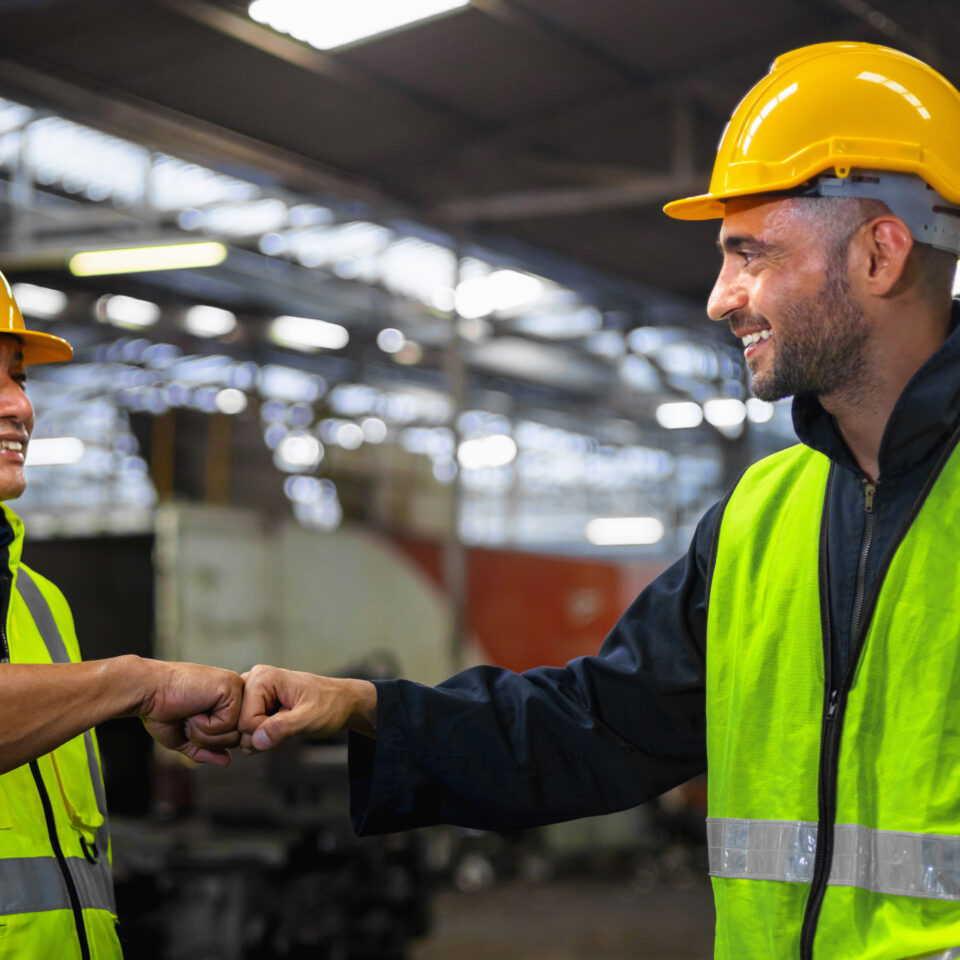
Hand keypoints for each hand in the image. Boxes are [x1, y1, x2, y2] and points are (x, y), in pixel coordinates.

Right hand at [137, 660, 243, 765]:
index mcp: (225, 702)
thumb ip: (205, 750)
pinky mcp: (231, 687)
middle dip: (207, 739)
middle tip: (188, 719)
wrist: (147, 691)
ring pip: (234, 733)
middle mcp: (234, 693)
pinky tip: (193, 709)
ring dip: (205, 733)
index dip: (208, 740)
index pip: (233, 736)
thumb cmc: (161, 710)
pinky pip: (228, 724)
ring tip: (190, 713)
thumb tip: (227, 761)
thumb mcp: (183, 738)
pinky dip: (205, 724)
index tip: (189, 721)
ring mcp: (235, 688)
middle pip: (236, 737)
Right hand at [239, 665, 376, 752]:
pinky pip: (246, 727)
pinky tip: (280, 724)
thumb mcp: (311, 718)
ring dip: (261, 735)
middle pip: (238, 724)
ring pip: (241, 728)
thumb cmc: (331, 705)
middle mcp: (253, 680)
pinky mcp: (256, 701)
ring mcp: (253, 691)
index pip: (244, 720)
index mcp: (263, 677)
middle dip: (260, 734)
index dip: (264, 731)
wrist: (342, 702)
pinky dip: (262, 733)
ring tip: (285, 723)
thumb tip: (256, 741)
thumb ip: (284, 728)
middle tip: (287, 724)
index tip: (288, 723)